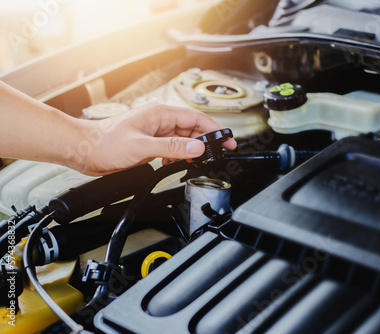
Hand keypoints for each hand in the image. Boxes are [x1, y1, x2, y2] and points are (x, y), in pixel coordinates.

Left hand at [72, 103, 236, 175]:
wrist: (84, 150)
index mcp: (160, 114)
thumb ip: (172, 146)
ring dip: (191, 149)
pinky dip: (178, 154)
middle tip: (219, 153)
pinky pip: (171, 146)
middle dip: (206, 140)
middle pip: (192, 128)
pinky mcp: (149, 142)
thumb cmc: (105, 142)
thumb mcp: (142, 146)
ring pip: (182, 138)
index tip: (227, 139)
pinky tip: (175, 162)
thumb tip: (197, 146)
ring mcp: (154, 132)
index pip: (195, 118)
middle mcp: (159, 121)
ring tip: (198, 160)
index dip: (214, 128)